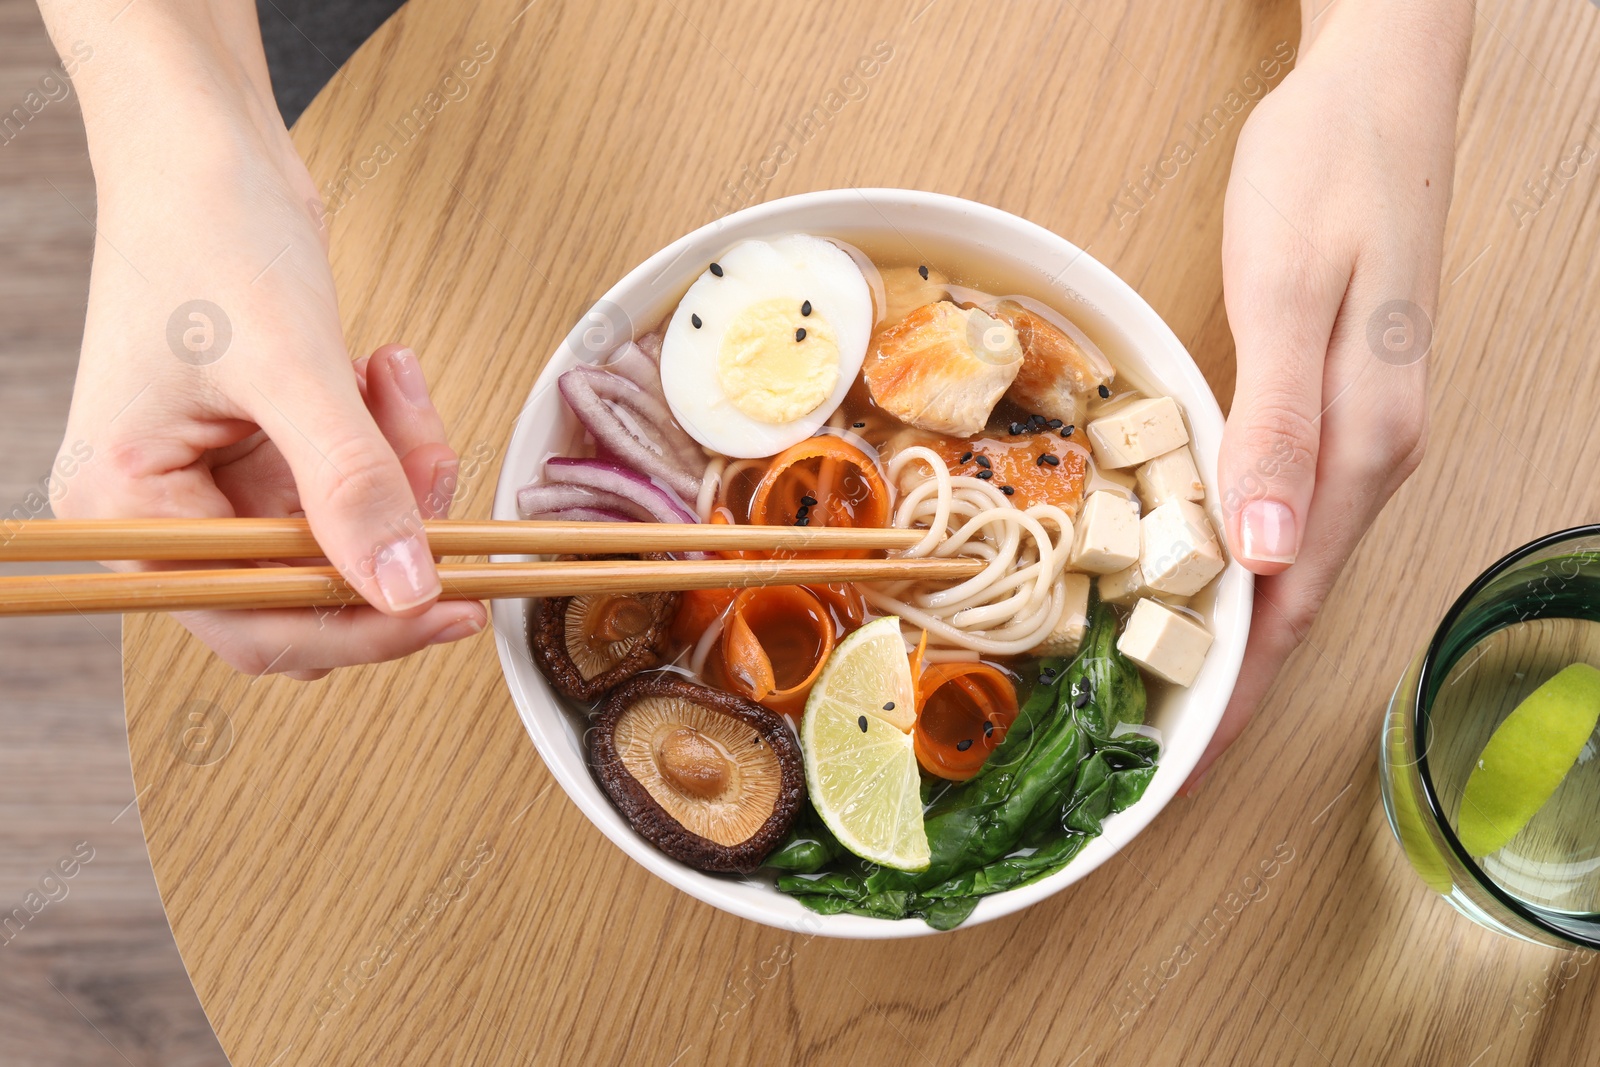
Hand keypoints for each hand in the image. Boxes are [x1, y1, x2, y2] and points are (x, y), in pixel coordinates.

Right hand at [45, 2, 484, 678]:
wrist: (208, 141)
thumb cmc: (209, 227)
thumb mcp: (290, 362)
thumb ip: (351, 484)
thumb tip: (407, 589)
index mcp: (126, 505)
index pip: (251, 620)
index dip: (359, 626)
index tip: (451, 604)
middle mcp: (161, 506)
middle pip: (303, 589)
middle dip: (388, 534)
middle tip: (445, 484)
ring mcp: (213, 478)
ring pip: (342, 534)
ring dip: (398, 472)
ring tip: (399, 386)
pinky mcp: (262, 445)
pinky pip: (350, 482)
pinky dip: (387, 438)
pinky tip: (384, 370)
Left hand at [1186, 0, 1471, 789]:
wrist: (1375, 92)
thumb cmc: (1327, 178)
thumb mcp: (1291, 295)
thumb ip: (1280, 428)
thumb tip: (1263, 555)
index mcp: (1362, 442)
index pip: (1294, 601)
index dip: (1240, 688)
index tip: (1186, 764)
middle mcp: (1371, 452)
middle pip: (1296, 598)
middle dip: (1234, 680)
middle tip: (1163, 753)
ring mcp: (1361, 428)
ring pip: (1292, 560)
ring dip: (1237, 630)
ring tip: (1173, 688)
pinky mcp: (1337, 400)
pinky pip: (1287, 510)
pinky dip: (1244, 562)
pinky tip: (1207, 577)